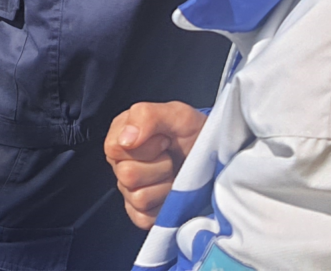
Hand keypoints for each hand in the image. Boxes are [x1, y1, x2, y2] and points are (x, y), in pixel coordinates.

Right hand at [105, 101, 207, 228]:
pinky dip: (163, 206)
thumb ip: (147, 116)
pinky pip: (144, 217)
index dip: (146, 147)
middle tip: (172, 157)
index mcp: (122, 137)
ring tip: (174, 174)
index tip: (165, 141)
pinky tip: (172, 193)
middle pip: (127, 175)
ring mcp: (129, 191)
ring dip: (164, 186)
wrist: (215, 157)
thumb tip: (126, 139)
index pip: (115, 149)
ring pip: (138, 197)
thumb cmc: (194, 133)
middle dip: (159, 166)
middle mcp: (121, 164)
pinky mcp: (140, 213)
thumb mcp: (177, 114)